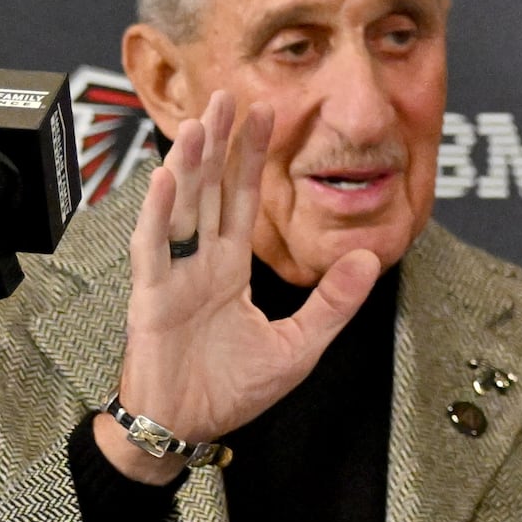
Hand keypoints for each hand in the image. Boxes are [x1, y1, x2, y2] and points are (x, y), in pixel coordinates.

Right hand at [99, 92, 379, 481]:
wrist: (187, 428)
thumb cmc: (231, 390)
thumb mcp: (301, 344)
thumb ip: (334, 302)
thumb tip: (370, 260)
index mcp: (230, 270)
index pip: (242, 200)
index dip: (252, 157)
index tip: (264, 113)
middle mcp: (200, 263)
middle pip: (210, 190)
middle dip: (219, 143)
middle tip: (227, 94)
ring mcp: (173, 276)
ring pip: (181, 208)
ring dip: (189, 165)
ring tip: (199, 123)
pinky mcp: (151, 297)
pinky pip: (155, 247)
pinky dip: (159, 213)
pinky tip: (166, 178)